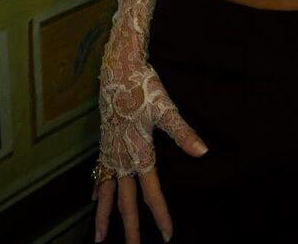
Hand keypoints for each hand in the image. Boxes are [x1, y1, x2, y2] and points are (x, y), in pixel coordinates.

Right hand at [93, 61, 207, 242]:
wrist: (118, 70)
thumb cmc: (144, 89)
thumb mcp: (166, 110)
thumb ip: (183, 134)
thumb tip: (203, 152)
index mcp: (140, 154)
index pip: (152, 194)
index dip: (160, 215)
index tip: (167, 235)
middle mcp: (123, 158)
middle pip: (125, 202)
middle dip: (130, 229)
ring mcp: (111, 151)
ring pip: (107, 192)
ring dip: (104, 216)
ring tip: (99, 239)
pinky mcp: (105, 142)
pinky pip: (99, 172)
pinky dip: (98, 188)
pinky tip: (94, 197)